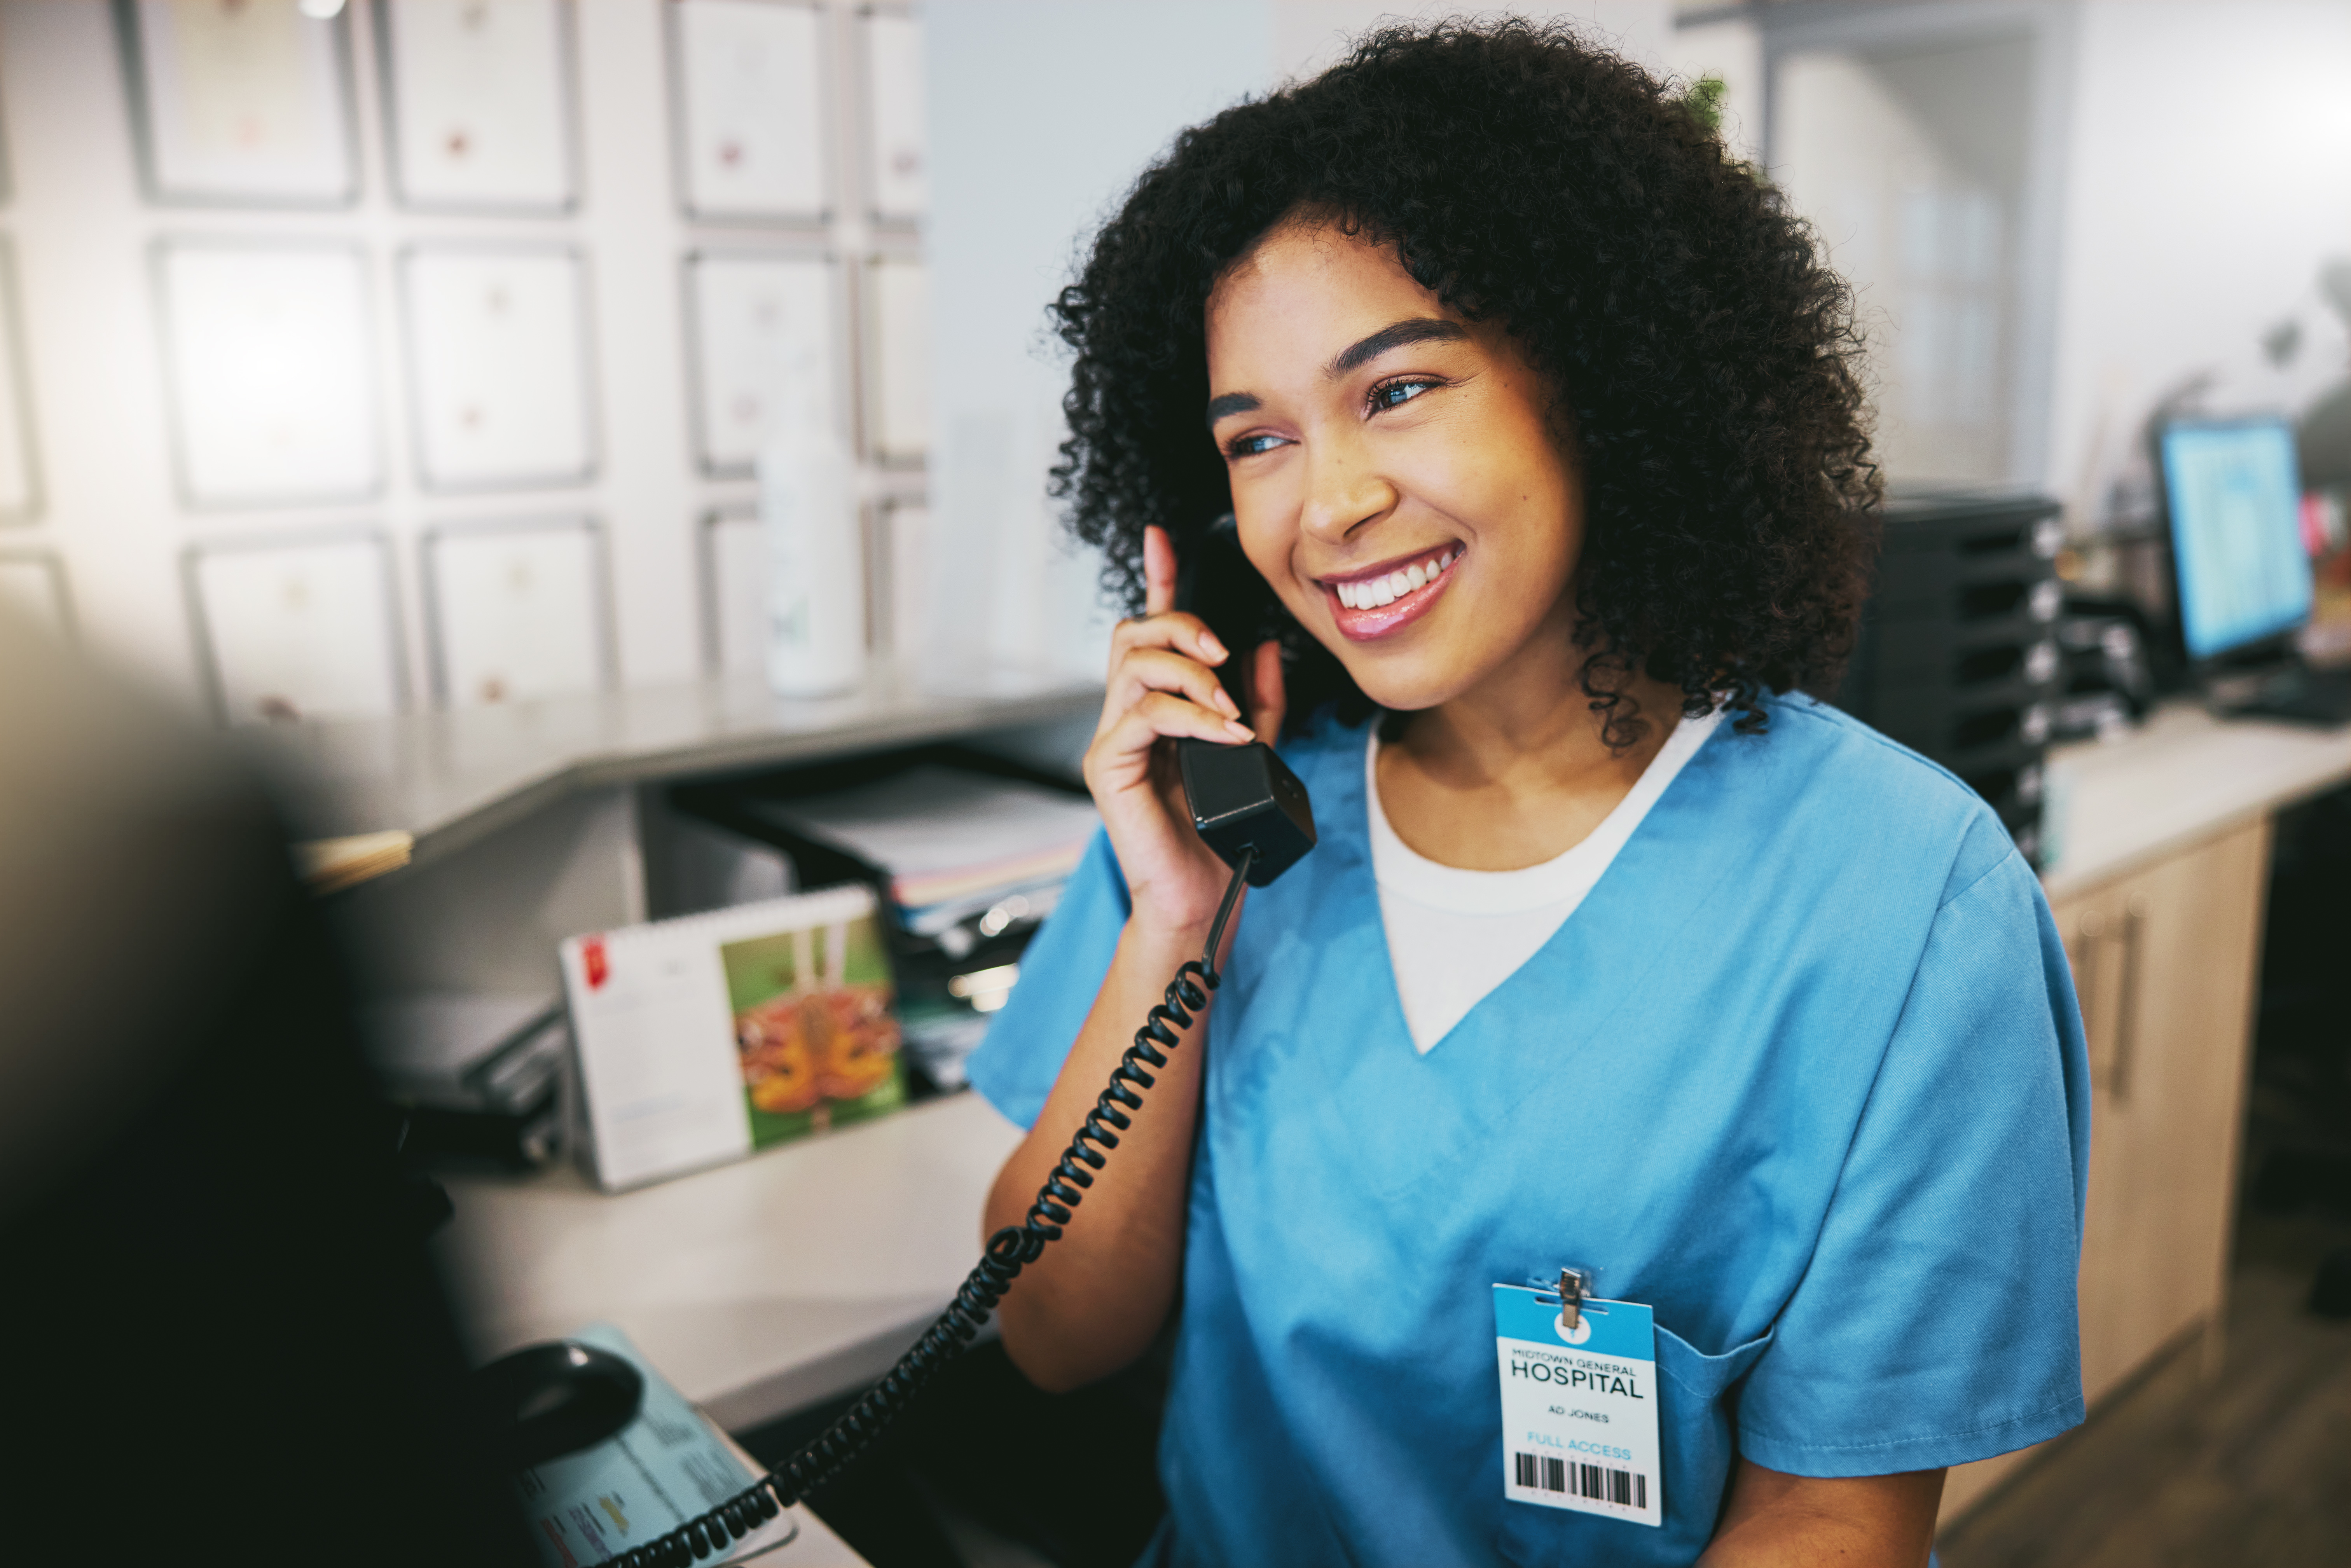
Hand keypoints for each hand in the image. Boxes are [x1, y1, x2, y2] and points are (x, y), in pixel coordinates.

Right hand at [1083, 525, 1288, 938]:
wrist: (1201, 899)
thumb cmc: (1221, 833)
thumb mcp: (1254, 753)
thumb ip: (1260, 701)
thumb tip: (1266, 648)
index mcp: (1158, 707)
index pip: (1149, 630)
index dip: (1155, 579)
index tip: (1163, 538)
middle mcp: (1126, 716)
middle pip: (1134, 634)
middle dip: (1181, 627)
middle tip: (1222, 654)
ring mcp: (1111, 740)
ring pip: (1134, 665)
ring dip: (1189, 673)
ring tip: (1229, 706)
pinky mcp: (1107, 767)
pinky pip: (1143, 716)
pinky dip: (1190, 716)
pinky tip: (1224, 732)